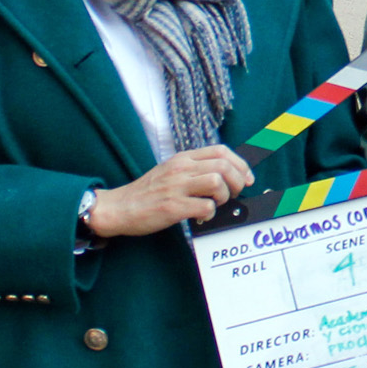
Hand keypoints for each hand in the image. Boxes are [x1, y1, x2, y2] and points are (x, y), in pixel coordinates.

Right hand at [90, 146, 251, 236]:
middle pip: (223, 166)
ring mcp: (176, 186)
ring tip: (214, 204)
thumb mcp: (171, 171)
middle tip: (232, 195)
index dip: (240, 164)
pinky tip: (201, 216)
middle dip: (237, 182)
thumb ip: (194, 169)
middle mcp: (181, 168)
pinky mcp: (172, 206)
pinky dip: (209, 213)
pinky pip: (205, 206)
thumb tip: (224, 176)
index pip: (221, 151)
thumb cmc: (148, 192)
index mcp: (182, 158)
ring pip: (217, 182)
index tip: (247, 178)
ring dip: (223, 196)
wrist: (120, 207)